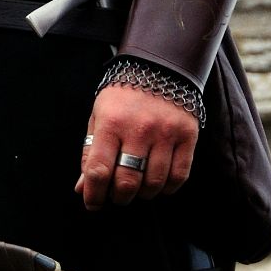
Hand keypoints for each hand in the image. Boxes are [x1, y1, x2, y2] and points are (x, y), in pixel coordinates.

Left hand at [77, 84, 198, 209]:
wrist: (160, 67)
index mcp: (111, 123)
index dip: (94, 194)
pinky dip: (167, 188)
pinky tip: (158, 185)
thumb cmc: (122, 97)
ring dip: (142, 194)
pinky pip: (179, 175)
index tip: (93, 203)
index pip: (99, 170)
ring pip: (153, 183)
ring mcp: (166, 133)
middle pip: (127, 182)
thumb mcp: (98, 118)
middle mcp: (139, 129)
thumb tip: (83, 188)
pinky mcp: (187, 135)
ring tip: (136, 189)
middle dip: (118, 197)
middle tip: (116, 196)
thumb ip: (90, 153)